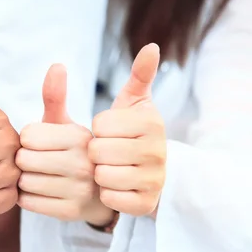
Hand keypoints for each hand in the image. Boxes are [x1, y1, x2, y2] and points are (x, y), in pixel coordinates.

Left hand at [16, 64, 113, 224]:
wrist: (113, 188)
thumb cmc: (84, 150)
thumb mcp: (73, 123)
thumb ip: (58, 96)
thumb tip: (55, 66)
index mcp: (83, 135)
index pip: (28, 136)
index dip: (29, 138)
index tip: (43, 142)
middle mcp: (86, 162)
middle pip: (24, 159)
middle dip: (25, 159)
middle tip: (39, 160)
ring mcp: (81, 190)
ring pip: (25, 183)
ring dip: (26, 179)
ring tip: (42, 175)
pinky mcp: (73, 213)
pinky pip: (30, 204)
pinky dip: (29, 198)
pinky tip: (44, 192)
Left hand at [89, 43, 165, 215]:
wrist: (151, 174)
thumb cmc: (132, 135)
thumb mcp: (133, 104)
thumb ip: (138, 76)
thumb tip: (151, 47)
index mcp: (151, 122)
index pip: (100, 124)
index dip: (96, 130)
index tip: (108, 133)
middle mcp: (158, 151)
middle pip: (98, 150)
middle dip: (93, 152)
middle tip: (104, 153)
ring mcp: (154, 180)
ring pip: (102, 175)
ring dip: (97, 174)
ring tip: (108, 169)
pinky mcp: (145, 204)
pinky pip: (109, 198)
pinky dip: (105, 194)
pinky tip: (113, 187)